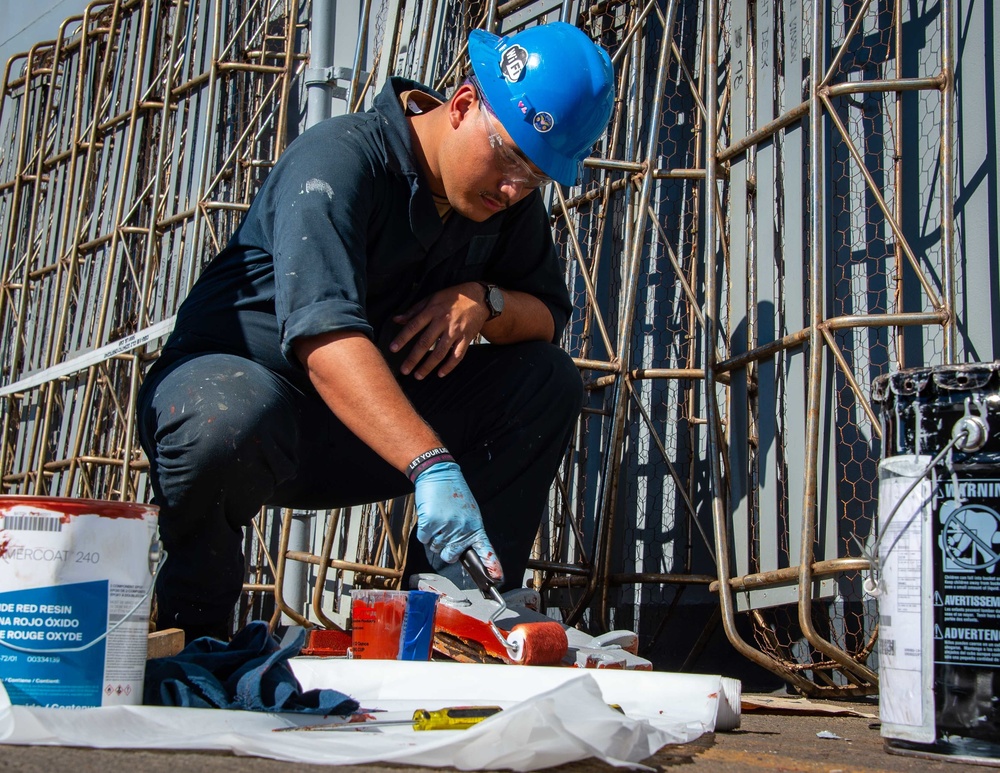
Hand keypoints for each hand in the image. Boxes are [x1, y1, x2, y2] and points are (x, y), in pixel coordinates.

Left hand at [389, 283, 488, 378]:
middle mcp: (443, 321)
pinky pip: (457, 355)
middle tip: (404, 370)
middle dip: (413, 358)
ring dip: (428, 366)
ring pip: (440, 352)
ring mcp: (456, 331)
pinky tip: (440, 374)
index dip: (402, 338)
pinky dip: (449, 366)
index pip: (413, 326)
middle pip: (425, 343)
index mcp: (432, 311)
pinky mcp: (467, 338)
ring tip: (418, 376)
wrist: (478, 297)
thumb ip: (414, 311)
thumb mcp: (432, 299)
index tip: (392, 349)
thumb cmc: (452, 297)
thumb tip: (396, 320)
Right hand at [413, 461, 503, 582]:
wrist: (439, 474)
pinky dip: (424, 532)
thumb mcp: (468, 512)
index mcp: (475, 526)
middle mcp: (462, 528)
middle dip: (446, 550)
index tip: (497, 577)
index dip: (491, 565)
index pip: (485, 549)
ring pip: (436, 548)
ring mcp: (446, 526)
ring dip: (434, 538)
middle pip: (451, 556)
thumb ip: (468, 531)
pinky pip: (424, 540)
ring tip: (439, 519)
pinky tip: (430, 518)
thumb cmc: (453, 493)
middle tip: (446, 533)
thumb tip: (463, 550)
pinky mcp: (431, 523)